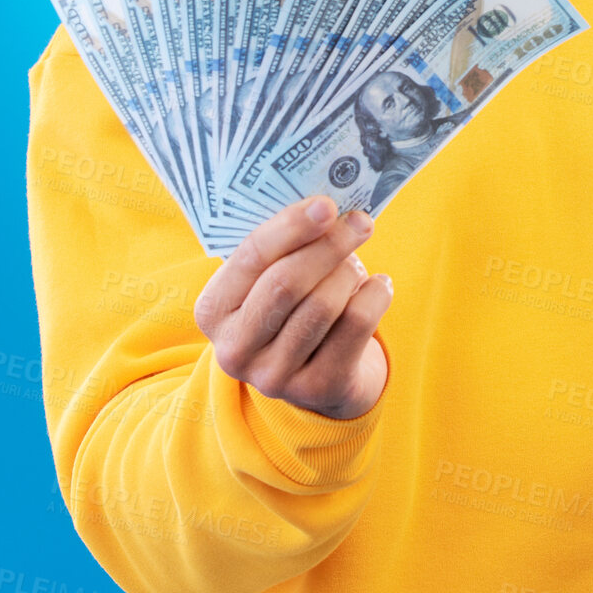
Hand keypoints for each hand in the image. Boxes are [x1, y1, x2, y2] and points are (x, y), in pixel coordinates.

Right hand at [195, 197, 392, 419]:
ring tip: (357, 264)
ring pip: (323, 304)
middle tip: (360, 222)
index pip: (251, 256)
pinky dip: (375, 295)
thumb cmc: (293, 308)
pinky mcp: (317, 388)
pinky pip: (355, 325)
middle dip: (329, 244)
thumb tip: (325, 206)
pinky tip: (379, 286)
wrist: (321, 376)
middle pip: (287, 282)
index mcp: (213, 310)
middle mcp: (235, 349)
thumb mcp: (270, 280)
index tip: (326, 204)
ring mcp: (274, 376)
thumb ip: (283, 246)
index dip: (291, 226)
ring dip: (349, 272)